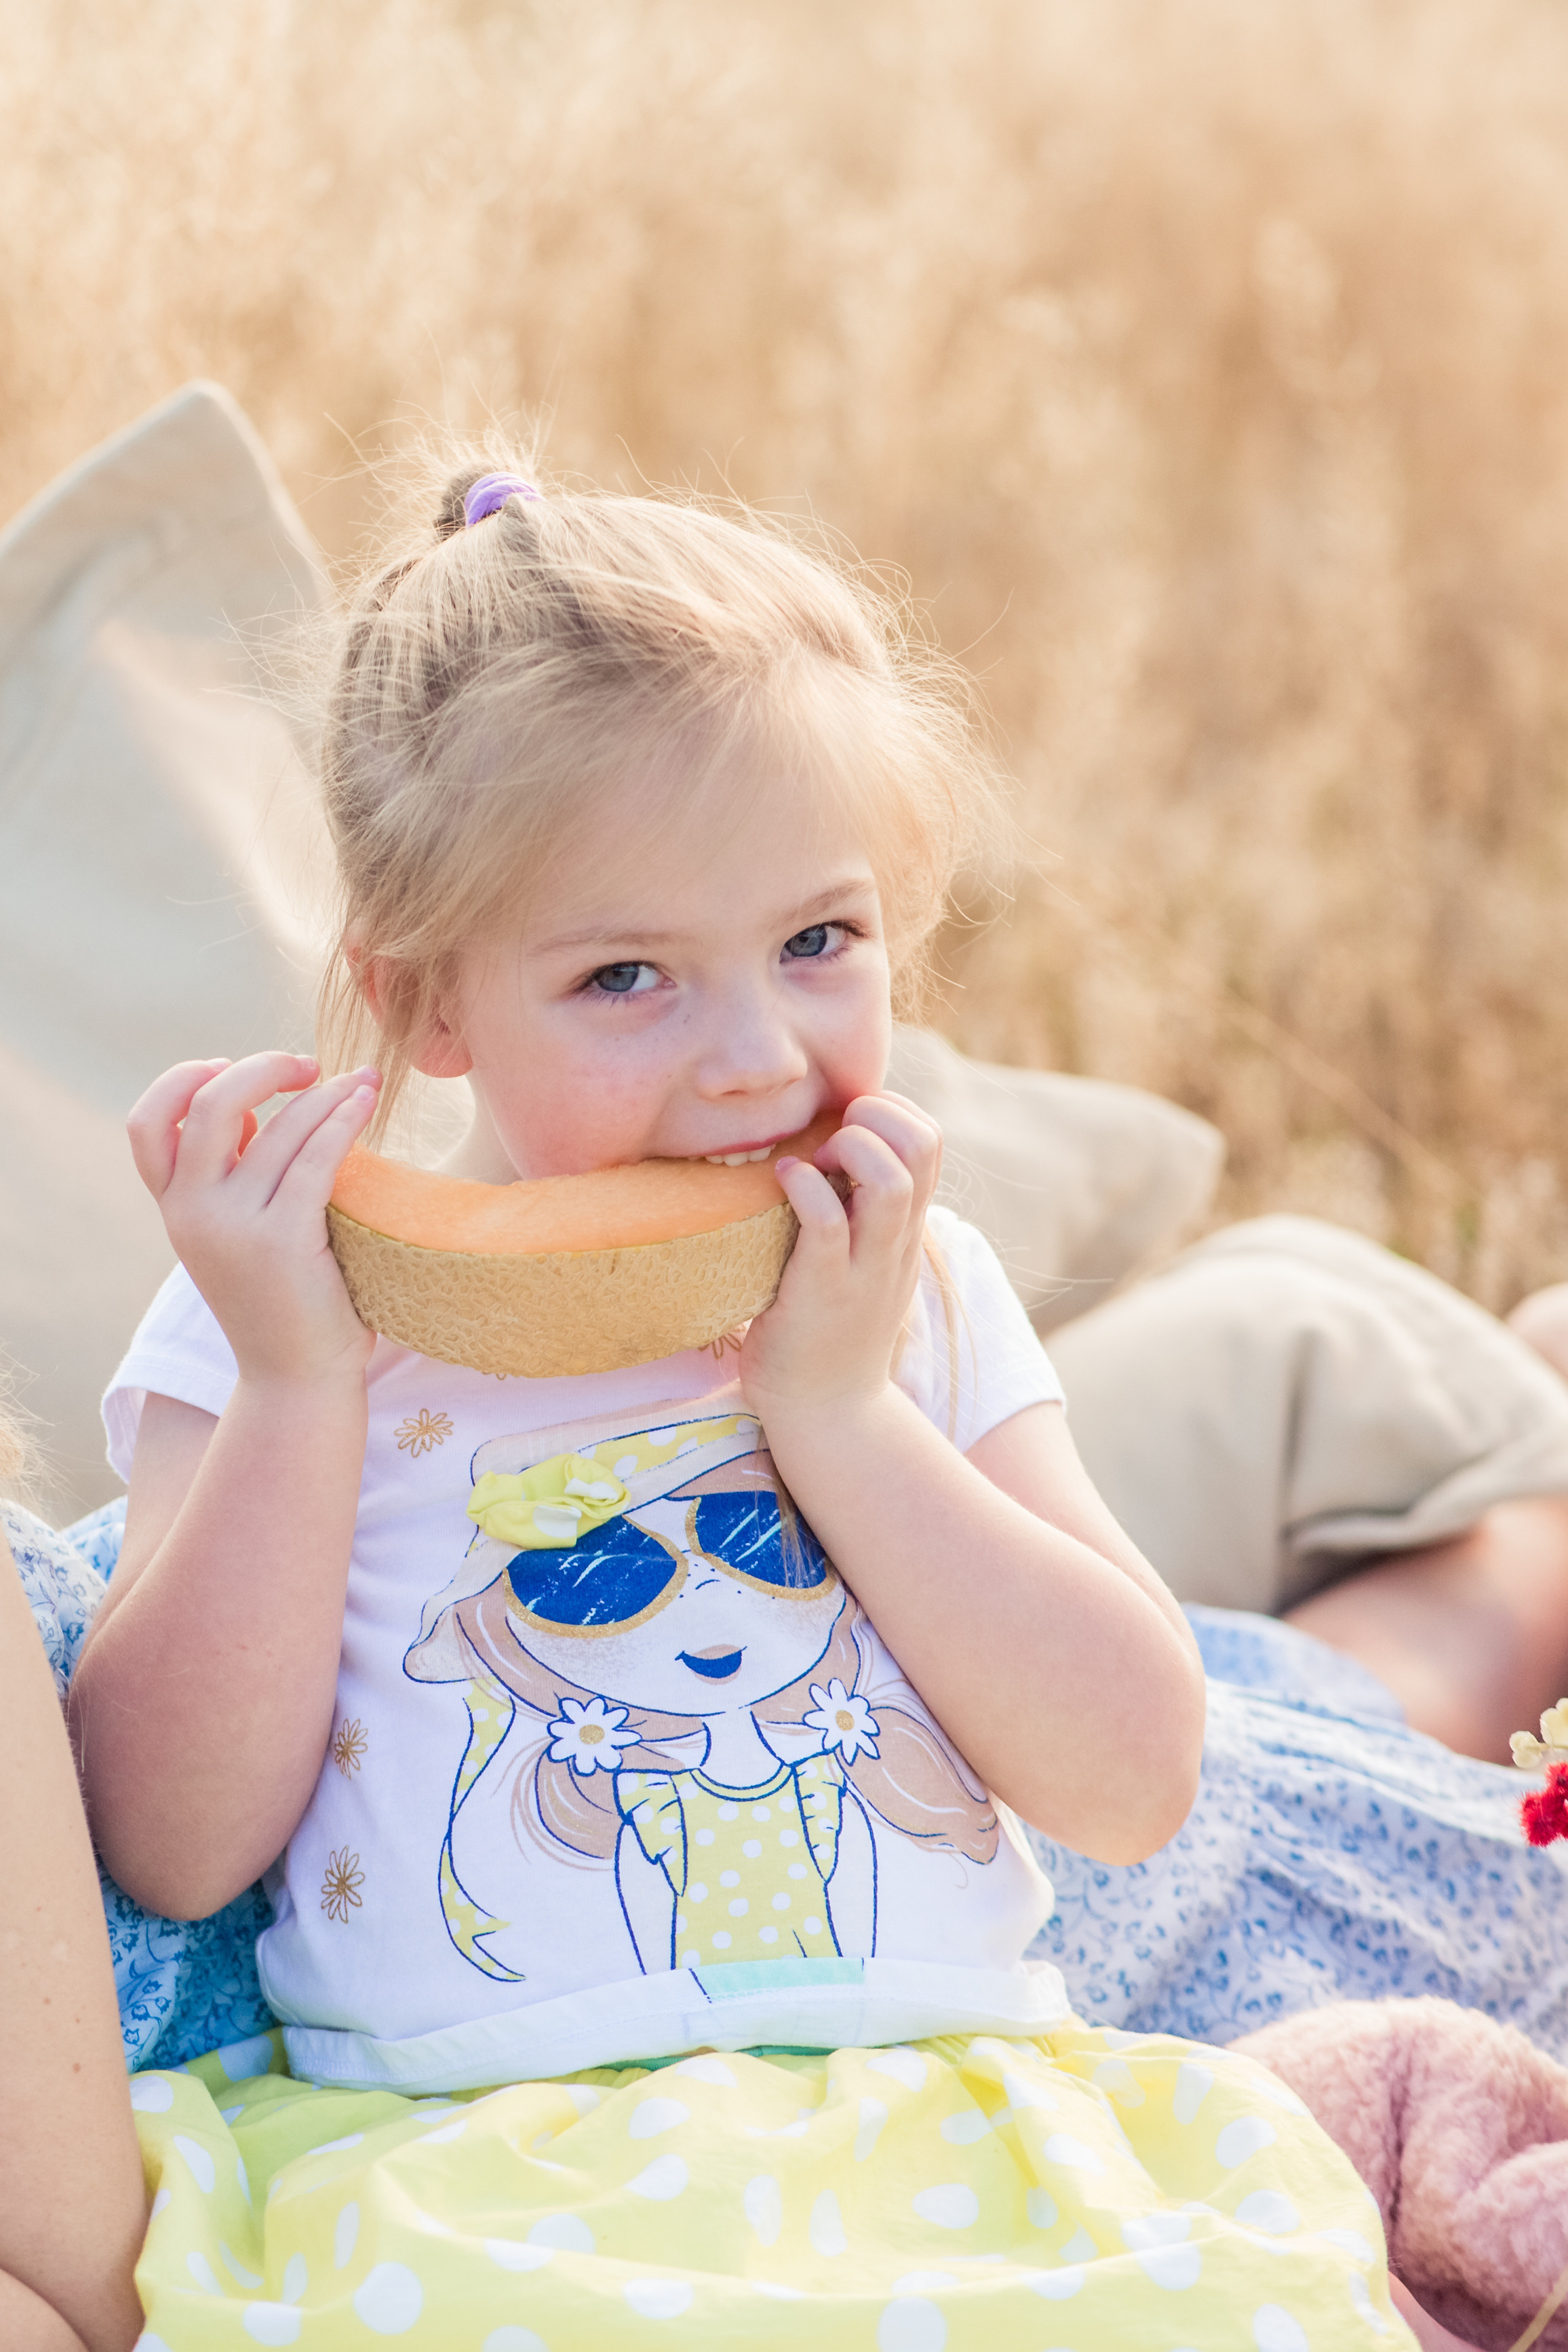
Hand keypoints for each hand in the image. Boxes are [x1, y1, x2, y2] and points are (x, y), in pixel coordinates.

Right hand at [127, 1052, 382, 1386]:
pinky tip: (364, 1104)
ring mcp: (236, 1228)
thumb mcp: (234, 1233)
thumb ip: (230, 1173)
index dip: (183, 1079)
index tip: (231, 1066)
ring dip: (326, 1093)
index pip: (148, 1123)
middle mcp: (193, 1213)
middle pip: (210, 1104)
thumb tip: (249, 1104)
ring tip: (361, 1083)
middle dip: (262, 1068)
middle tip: (308, 1065)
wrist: (295, 1378)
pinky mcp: (286, 1241)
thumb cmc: (278, 1299)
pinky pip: (316, 1158)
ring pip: (279, 1128)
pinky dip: (343, 1119)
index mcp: (174, 1208)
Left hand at [739, 1091, 940, 1423]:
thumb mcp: (864, 1261)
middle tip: (830, 1137)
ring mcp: (865, 1269)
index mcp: (905, 1229)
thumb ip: (862, 1213)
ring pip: (891, 1182)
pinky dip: (804, 1186)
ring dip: (849, 1148)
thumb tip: (829, 1151)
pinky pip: (828, 1222)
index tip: (846, 1125)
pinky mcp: (823, 1292)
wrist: (829, 1412)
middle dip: (876, 1115)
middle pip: (923, 1147)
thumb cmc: (830, 1328)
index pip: (931, 1140)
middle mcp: (896, 1243)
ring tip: (813, 1161)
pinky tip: (782, 1180)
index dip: (892, 1111)